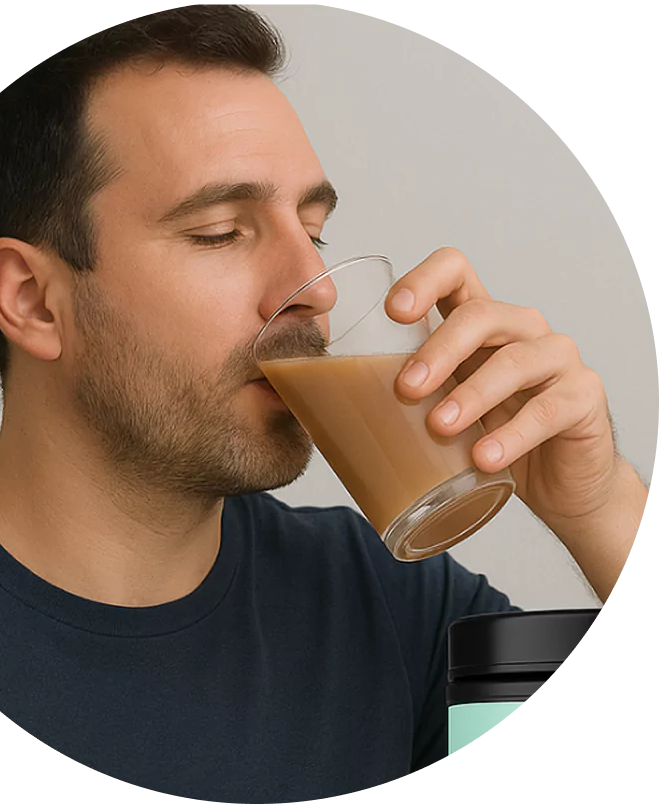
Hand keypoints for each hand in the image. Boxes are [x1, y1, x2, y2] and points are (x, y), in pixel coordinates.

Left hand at [385, 247, 619, 528]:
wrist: (555, 481)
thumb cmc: (486, 436)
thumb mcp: (439, 407)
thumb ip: (400, 396)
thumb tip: (310, 407)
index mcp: (477, 323)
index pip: (454, 272)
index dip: (424, 281)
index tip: (393, 312)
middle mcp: (519, 329)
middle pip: (480, 315)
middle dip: (438, 349)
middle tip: (406, 388)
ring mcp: (555, 359)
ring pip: (514, 360)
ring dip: (472, 394)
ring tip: (439, 426)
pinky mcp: (582, 398)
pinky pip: (550, 409)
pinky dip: (513, 435)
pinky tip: (483, 457)